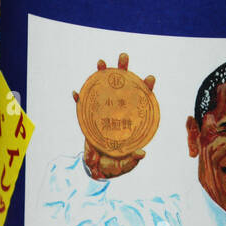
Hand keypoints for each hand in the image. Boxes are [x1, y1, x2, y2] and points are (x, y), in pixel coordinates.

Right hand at [73, 52, 155, 180]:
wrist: (98, 169)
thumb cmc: (116, 164)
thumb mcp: (125, 164)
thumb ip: (133, 160)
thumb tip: (142, 153)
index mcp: (131, 119)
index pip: (141, 100)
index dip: (146, 88)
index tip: (150, 78)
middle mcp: (118, 111)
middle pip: (123, 86)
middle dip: (124, 69)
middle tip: (124, 56)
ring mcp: (103, 112)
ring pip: (103, 89)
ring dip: (101, 74)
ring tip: (101, 62)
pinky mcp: (89, 118)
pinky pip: (83, 106)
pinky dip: (79, 99)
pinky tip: (76, 92)